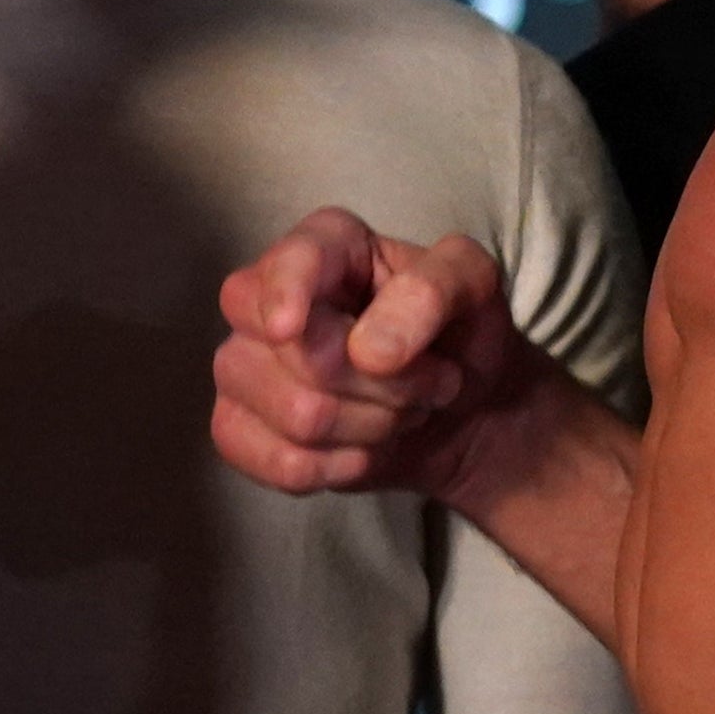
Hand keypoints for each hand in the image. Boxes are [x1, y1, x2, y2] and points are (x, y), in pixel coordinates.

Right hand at [211, 207, 526, 505]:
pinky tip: (363, 450)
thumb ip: (431, 293)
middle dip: (379, 383)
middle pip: (295, 352)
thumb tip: (368, 350)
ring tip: (400, 411)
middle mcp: (266, 297)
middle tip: (427, 382)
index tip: (290, 327)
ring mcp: (242, 364)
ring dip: (371, 427)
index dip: (283, 293)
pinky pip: (278, 464)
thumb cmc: (460, 332)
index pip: (287, 263)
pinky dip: (339, 469)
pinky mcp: (240, 427)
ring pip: (297, 416)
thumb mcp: (475, 284)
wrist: (463, 409)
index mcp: (325, 245)